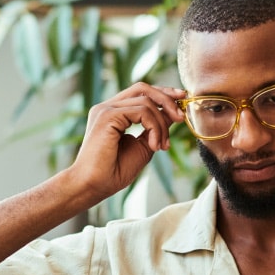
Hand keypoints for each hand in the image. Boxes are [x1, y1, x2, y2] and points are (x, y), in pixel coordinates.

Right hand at [71, 82, 185, 199]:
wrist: (93, 186)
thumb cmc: (114, 172)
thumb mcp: (143, 147)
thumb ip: (155, 129)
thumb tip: (172, 115)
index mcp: (113, 113)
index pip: (141, 93)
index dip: (163, 94)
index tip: (181, 102)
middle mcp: (108, 107)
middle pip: (143, 88)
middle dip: (167, 99)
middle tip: (181, 117)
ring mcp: (105, 109)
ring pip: (146, 101)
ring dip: (162, 124)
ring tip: (162, 146)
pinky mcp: (107, 115)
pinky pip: (141, 111)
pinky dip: (154, 127)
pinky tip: (154, 146)